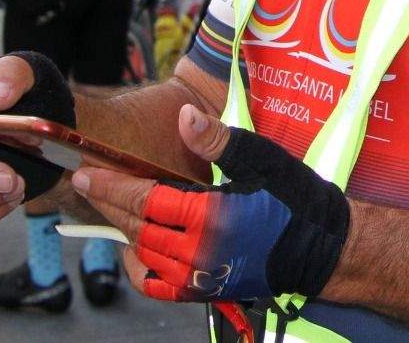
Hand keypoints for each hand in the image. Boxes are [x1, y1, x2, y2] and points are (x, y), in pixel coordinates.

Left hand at [73, 105, 348, 302]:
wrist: (322, 248)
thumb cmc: (294, 200)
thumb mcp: (260, 159)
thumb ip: (218, 140)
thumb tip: (184, 117)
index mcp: (209, 216)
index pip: (145, 199)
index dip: (111, 185)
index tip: (86, 172)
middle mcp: (198, 252)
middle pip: (135, 226)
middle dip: (108, 203)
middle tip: (88, 183)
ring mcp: (199, 277)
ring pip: (142, 253)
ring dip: (123, 228)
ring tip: (113, 205)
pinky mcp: (204, 292)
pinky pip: (156, 285)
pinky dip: (139, 266)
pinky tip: (136, 245)